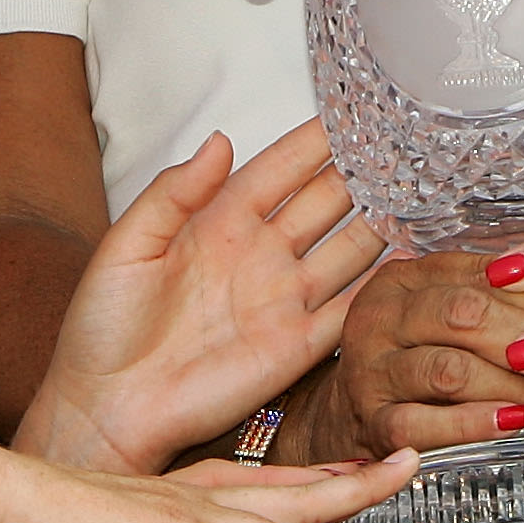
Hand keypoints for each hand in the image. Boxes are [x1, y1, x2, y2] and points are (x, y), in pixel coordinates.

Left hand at [17, 122, 383, 476]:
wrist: (106, 410)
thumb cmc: (102, 331)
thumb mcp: (125, 247)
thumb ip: (172, 192)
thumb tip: (217, 139)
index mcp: (218, 223)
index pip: (279, 169)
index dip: (313, 141)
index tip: (351, 112)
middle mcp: (259, 255)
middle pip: (325, 201)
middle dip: (362, 172)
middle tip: (403, 142)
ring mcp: (282, 300)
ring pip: (348, 248)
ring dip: (381, 220)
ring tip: (421, 189)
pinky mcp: (297, 347)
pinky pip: (349, 310)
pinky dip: (380, 286)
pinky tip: (411, 259)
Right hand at [299, 249, 523, 459]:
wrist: (340, 418)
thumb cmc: (411, 359)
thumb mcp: (443, 315)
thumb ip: (502, 301)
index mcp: (404, 278)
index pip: (484, 274)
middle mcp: (380, 316)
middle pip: (465, 314)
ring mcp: (371, 370)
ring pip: (451, 370)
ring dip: (517, 385)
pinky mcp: (371, 422)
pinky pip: (425, 422)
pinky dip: (475, 424)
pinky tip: (515, 423)